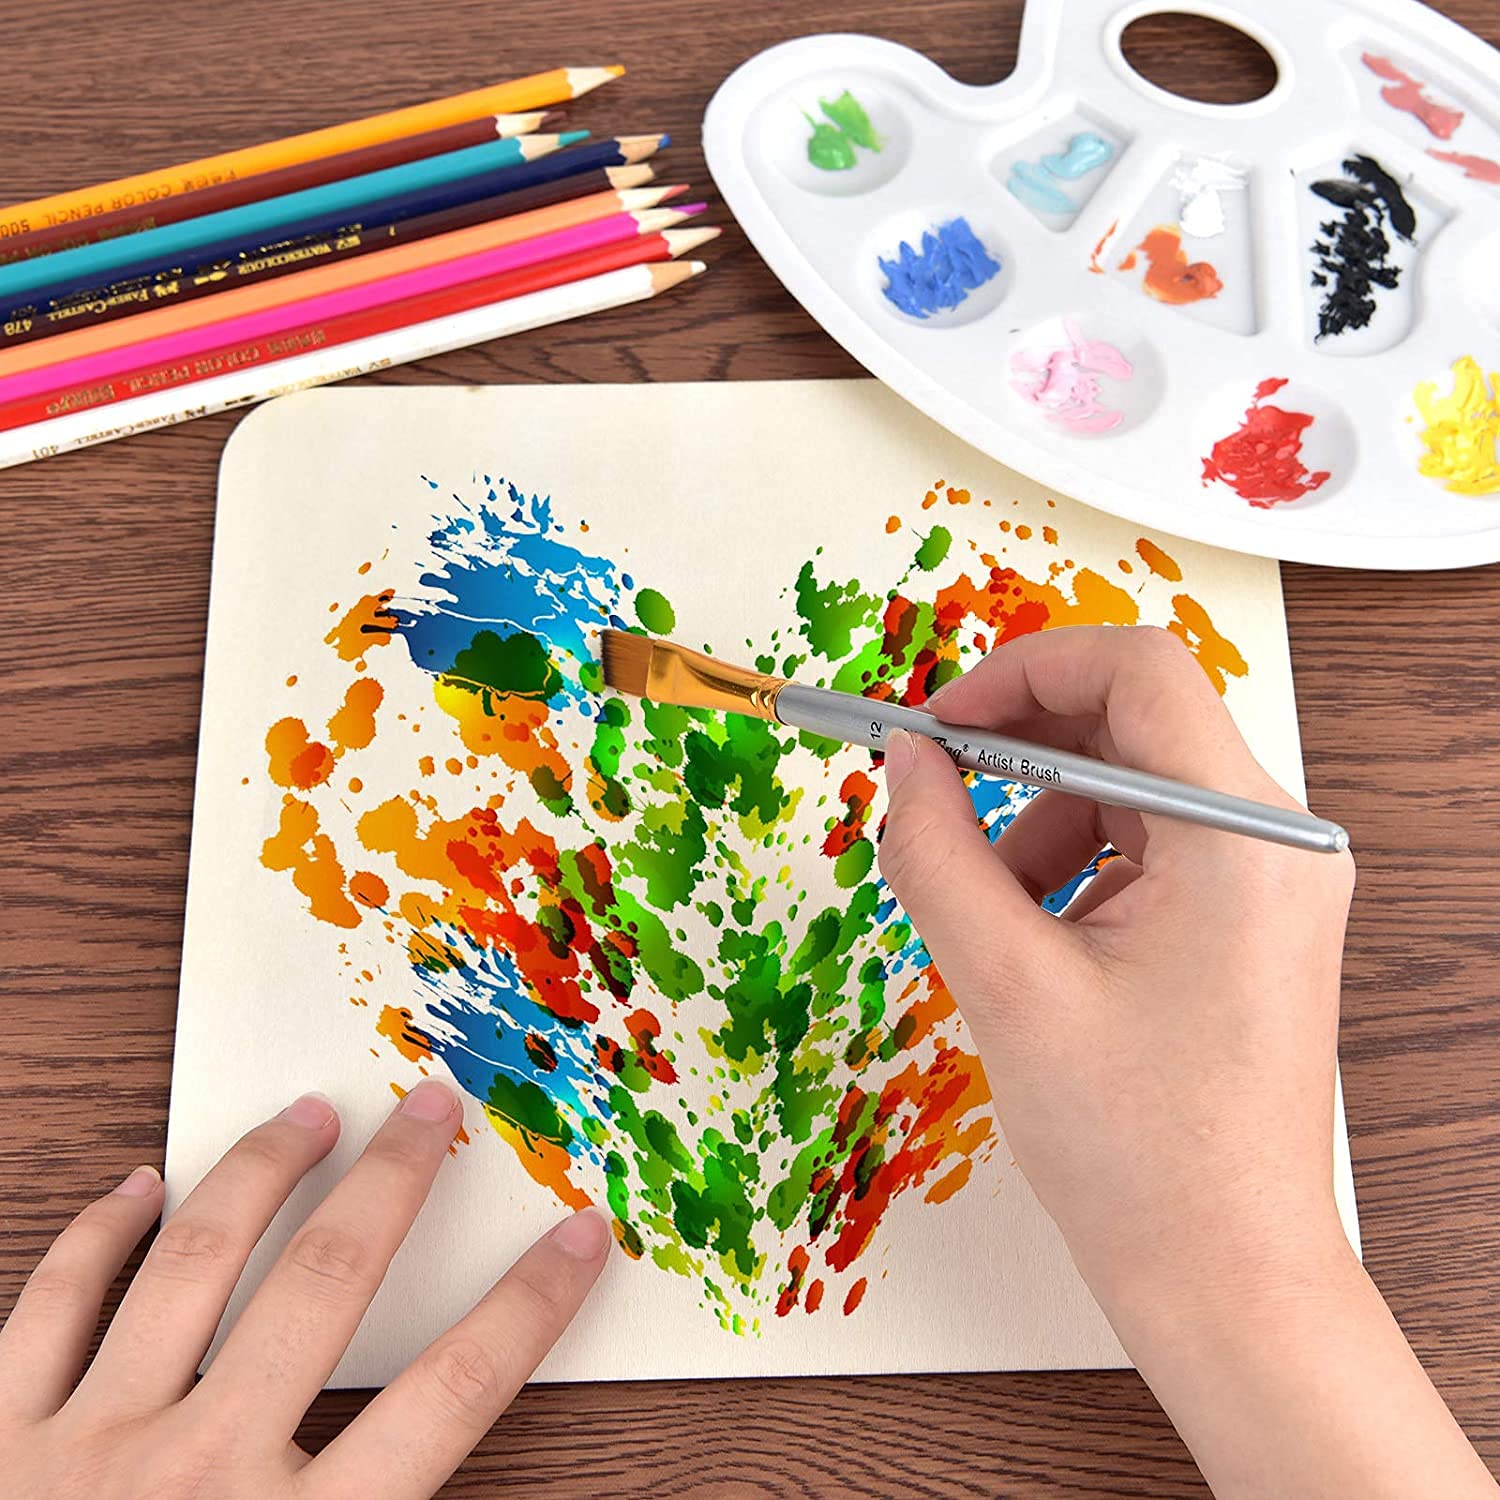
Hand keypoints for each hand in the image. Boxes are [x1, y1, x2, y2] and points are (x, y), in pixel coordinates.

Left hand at [0, 1080, 608, 1499]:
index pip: (453, 1397)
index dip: (528, 1308)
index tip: (577, 1238)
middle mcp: (200, 1478)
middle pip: (326, 1285)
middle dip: (394, 1181)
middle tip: (430, 1106)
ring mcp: (86, 1451)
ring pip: (191, 1263)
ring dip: (258, 1174)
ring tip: (303, 1114)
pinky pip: (47, 1310)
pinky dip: (92, 1238)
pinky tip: (132, 1188)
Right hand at [878, 625, 1495, 1498]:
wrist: (1223, 1275)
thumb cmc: (1138, 1153)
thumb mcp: (1007, 986)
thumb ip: (938, 852)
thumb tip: (904, 761)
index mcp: (1244, 837)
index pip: (1135, 669)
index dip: (1019, 673)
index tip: (936, 723)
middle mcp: (1280, 839)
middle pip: (1136, 717)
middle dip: (1020, 745)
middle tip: (934, 790)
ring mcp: (1274, 878)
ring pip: (1133, 780)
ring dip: (1038, 815)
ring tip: (987, 907)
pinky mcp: (1252, 915)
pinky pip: (1150, 840)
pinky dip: (1074, 859)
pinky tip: (1033, 933)